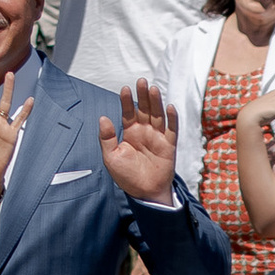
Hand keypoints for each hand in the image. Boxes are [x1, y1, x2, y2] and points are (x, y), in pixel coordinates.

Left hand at [98, 75, 179, 202]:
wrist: (144, 193)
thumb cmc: (126, 176)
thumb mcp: (111, 157)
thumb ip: (107, 138)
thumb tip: (103, 118)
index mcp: (130, 133)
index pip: (129, 112)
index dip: (127, 101)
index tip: (124, 89)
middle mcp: (144, 132)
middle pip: (144, 110)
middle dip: (142, 96)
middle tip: (141, 81)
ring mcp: (157, 137)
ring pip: (157, 116)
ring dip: (156, 102)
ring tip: (153, 89)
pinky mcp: (169, 146)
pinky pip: (172, 130)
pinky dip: (172, 118)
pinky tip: (169, 107)